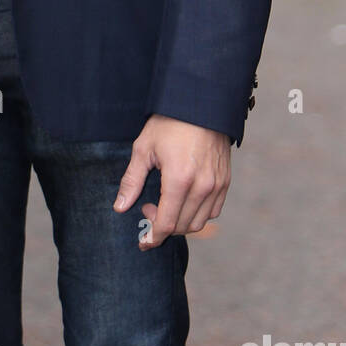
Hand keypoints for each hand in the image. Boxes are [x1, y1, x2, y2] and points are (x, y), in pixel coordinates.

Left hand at [113, 114, 231, 249]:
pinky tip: (183, 201)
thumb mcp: (143, 148)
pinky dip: (197, 214)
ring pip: (199, 222)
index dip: (153, 237)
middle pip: (182, 227)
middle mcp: (202, 187)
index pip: (166, 223)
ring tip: (164, 205)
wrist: (201, 105)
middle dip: (162, 227)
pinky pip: (213, 211)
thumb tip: (120, 207)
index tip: (143, 241)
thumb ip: (132, 181)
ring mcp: (217, 185)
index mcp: (179, 179)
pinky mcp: (225, 182)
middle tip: (147, 209)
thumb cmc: (168, 124)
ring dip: (180, 223)